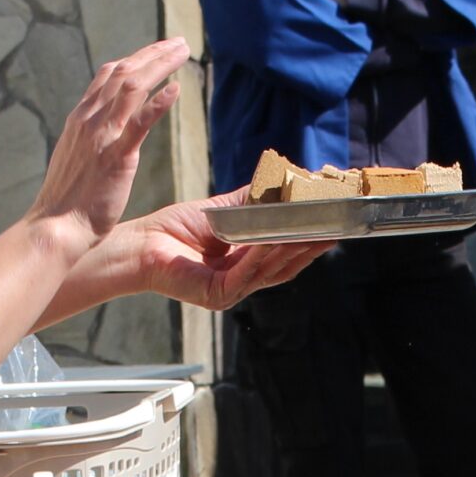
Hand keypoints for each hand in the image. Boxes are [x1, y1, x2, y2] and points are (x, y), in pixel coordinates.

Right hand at [30, 38, 187, 240]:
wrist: (56, 226)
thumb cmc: (67, 202)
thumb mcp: (76, 159)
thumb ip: (89, 140)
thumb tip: (102, 134)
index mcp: (80, 119)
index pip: (107, 76)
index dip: (134, 58)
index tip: (156, 51)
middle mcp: (89, 119)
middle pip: (123, 72)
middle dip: (152, 53)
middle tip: (178, 42)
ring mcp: (102, 135)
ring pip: (132, 86)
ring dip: (159, 65)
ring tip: (183, 52)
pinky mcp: (116, 156)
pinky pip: (139, 122)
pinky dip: (158, 102)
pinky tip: (176, 89)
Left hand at [129, 189, 332, 310]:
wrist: (142, 245)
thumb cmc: (175, 229)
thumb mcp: (223, 211)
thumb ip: (252, 202)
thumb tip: (282, 181)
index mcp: (245, 265)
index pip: (285, 256)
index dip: (309, 242)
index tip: (332, 226)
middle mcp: (242, 282)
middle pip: (284, 266)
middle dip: (309, 247)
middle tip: (333, 229)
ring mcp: (231, 291)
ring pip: (269, 270)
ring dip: (291, 250)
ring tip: (311, 231)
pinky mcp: (217, 295)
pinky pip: (245, 274)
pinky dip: (260, 256)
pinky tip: (273, 241)